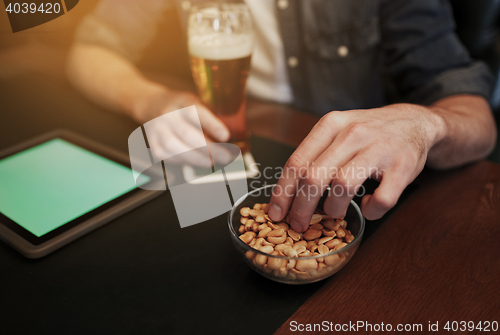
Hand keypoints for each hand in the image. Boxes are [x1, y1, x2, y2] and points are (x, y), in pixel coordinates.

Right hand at [133, 88, 230, 166]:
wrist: (152, 104)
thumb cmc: (182, 106)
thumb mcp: (196, 101)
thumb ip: (210, 115)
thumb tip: (235, 137)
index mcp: (182, 101)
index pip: (196, 112)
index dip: (212, 125)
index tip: (226, 136)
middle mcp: (167, 114)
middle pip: (188, 134)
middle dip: (210, 149)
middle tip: (226, 157)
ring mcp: (158, 129)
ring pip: (176, 148)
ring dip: (197, 158)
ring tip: (213, 162)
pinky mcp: (153, 143)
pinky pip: (169, 157)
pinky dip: (185, 161)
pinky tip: (197, 161)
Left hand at [268, 103, 444, 231]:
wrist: (415, 122)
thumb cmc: (369, 133)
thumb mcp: (338, 132)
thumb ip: (314, 155)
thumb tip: (286, 193)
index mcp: (331, 125)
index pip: (296, 162)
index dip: (282, 192)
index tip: (276, 213)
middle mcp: (353, 133)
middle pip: (314, 177)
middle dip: (301, 208)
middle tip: (298, 224)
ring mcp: (379, 148)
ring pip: (343, 186)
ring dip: (334, 208)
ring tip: (335, 213)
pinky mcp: (403, 166)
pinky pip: (381, 199)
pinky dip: (371, 210)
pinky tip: (368, 206)